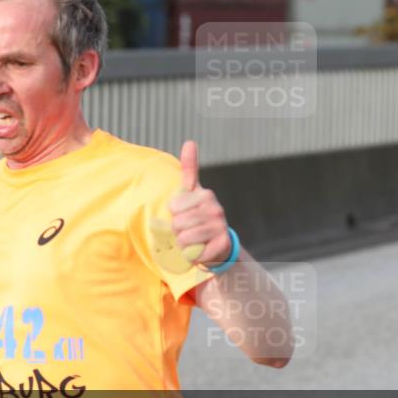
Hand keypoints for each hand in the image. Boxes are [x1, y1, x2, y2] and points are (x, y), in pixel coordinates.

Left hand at [169, 141, 231, 265]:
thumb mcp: (192, 193)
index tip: (184, 214)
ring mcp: (221, 227)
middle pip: (178, 224)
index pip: (174, 207)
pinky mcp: (223, 245)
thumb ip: (189, 169)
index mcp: (206, 195)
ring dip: (184, 244)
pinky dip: (194, 256)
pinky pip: (195, 253)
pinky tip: (202, 251)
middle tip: (190, 231)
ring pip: (185, 239)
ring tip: (195, 241)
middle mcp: (216, 209)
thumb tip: (189, 141)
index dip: (174, 214)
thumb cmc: (198, 217)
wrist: (218, 245)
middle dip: (178, 231)